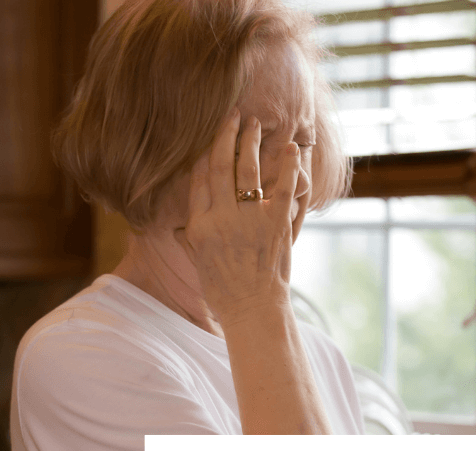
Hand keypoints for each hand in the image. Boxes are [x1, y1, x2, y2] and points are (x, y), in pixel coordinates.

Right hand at [175, 108, 300, 325]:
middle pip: (220, 167)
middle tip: (233, 115)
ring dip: (251, 143)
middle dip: (226, 137)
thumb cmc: (224, 292)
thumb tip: (184, 224)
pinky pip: (282, 188)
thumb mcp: (199, 262)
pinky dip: (288, 167)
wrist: (252, 310)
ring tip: (255, 123)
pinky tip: (292, 148)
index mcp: (200, 226)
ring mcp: (249, 220)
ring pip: (247, 171)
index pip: (199, 181)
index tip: (209, 136)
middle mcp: (221, 218)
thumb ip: (193, 236)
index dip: (204, 154)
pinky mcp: (275, 224)